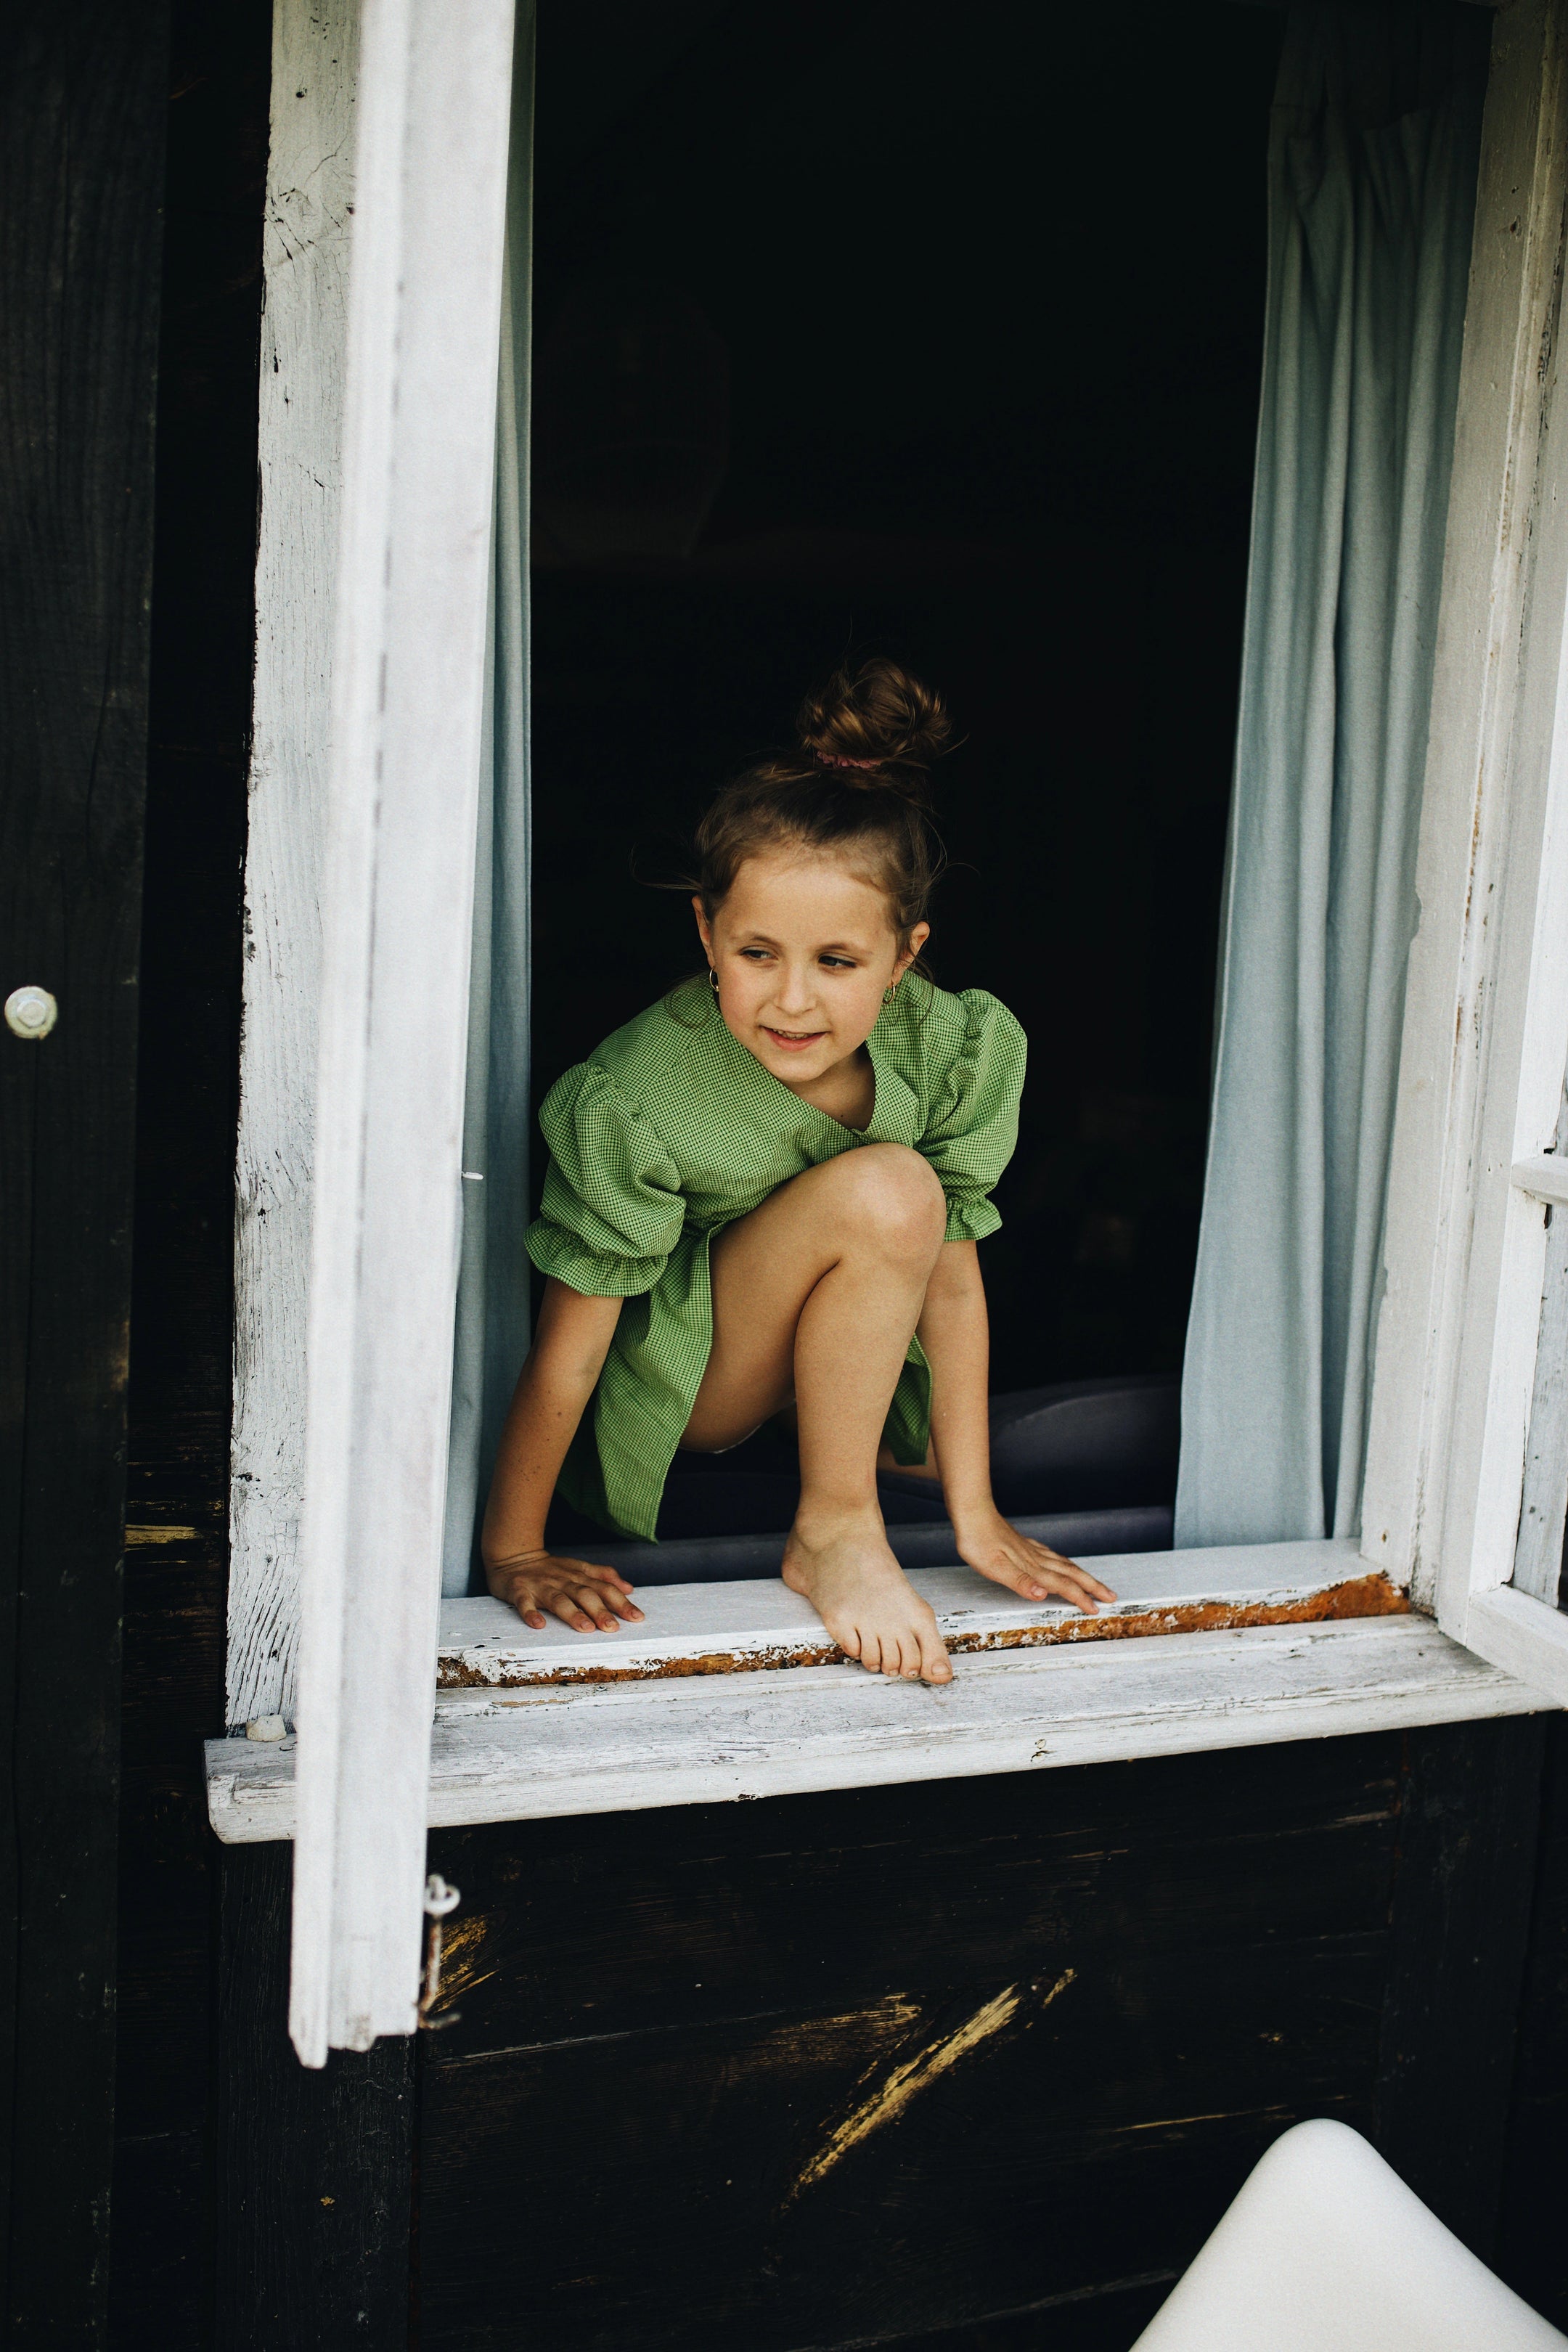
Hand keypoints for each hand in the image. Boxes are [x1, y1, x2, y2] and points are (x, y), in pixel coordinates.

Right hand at [485, 1547, 645, 1632]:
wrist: (513, 1555)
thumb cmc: (550, 1568)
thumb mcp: (579, 1568)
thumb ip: (603, 1576)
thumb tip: (629, 1588)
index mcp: (578, 1575)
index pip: (604, 1588)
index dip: (620, 1602)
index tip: (636, 1617)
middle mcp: (562, 1580)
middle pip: (584, 1594)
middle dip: (599, 1610)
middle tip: (612, 1627)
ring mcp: (540, 1585)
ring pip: (558, 1599)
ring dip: (572, 1613)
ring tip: (585, 1628)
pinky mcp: (519, 1590)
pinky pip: (524, 1602)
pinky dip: (530, 1613)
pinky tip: (538, 1624)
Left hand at [949, 1505, 1116, 1613]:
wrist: (972, 1514)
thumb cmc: (978, 1542)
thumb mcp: (994, 1567)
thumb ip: (1020, 1582)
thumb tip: (1041, 1595)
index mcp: (1032, 1568)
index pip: (1063, 1585)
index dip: (1080, 1598)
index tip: (1096, 1609)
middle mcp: (1036, 1559)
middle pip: (1071, 1573)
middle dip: (1092, 1586)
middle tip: (1111, 1596)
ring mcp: (1031, 1550)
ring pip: (1064, 1564)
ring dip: (1082, 1575)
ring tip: (1094, 1583)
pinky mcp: (1024, 1544)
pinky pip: (1052, 1556)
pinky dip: (1063, 1563)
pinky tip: (1060, 1562)